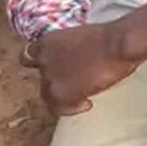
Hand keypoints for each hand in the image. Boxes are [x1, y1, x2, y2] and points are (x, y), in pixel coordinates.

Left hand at [23, 23, 137, 115]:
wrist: (118, 45)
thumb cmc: (109, 37)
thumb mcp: (81, 36)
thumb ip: (69, 49)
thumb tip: (75, 61)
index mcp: (48, 41)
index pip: (28, 56)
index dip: (42, 65)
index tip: (56, 69)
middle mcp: (43, 59)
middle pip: (42, 79)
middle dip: (58, 83)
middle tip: (77, 84)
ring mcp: (50, 77)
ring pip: (48, 95)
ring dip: (65, 95)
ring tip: (84, 95)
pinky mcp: (59, 93)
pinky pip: (59, 109)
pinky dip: (73, 108)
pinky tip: (87, 103)